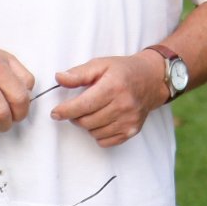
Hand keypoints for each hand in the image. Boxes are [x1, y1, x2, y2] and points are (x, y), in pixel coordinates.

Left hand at [50, 51, 166, 147]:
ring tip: (92, 110)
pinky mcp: (132, 131)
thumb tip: (59, 78)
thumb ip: (78, 73)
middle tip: (76, 107)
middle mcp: (123, 105)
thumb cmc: (123, 70)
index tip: (55, 113)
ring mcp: (129, 120)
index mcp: (113, 86)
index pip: (84, 105)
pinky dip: (98, 133)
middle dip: (75, 116)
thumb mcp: (100, 64)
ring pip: (94, 132)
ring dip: (87, 124)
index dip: (66, 111)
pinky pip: (105, 141)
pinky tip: (101, 119)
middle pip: (86, 121)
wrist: (151, 79)